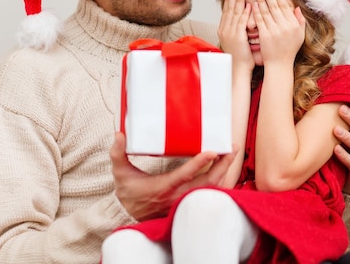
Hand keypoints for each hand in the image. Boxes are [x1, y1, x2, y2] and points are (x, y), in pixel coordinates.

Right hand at [110, 132, 235, 220]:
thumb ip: (118, 154)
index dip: (199, 163)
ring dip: (224, 171)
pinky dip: (221, 181)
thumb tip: (119, 134)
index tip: (212, 151)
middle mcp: (178, 195)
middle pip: (207, 182)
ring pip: (212, 188)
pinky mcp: (189, 201)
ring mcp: (186, 200)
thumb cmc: (128, 192)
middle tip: (232, 147)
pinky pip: (210, 192)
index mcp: (164, 187)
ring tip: (231, 154)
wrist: (129, 214)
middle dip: (222, 165)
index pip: (185, 175)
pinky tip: (226, 168)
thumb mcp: (120, 173)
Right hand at [218, 0, 253, 69]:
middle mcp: (224, 30)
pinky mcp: (237, 36)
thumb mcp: (237, 40)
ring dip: (237, 0)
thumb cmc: (240, 57)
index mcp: (223, 30)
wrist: (238, 68)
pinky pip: (241, 22)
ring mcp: (230, 33)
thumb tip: (243, 20)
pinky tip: (249, 5)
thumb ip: (238, 29)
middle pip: (228, 9)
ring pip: (234, 13)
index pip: (226, 11)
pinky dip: (245, 12)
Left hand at [253, 0, 305, 65]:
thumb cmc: (290, 50)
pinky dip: (257, 12)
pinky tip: (253, 4)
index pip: (285, 6)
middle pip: (275, 6)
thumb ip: (300, 21)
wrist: (280, 64)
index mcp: (293, 24)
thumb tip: (297, 7)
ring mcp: (274, 31)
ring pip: (266, 11)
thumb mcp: (300, 35)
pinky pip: (260, 21)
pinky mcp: (264, 35)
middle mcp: (284, 26)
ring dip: (261, 0)